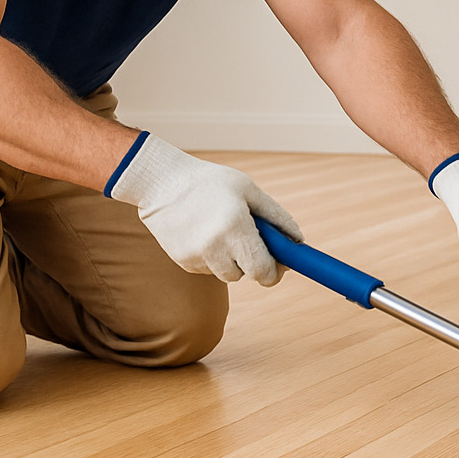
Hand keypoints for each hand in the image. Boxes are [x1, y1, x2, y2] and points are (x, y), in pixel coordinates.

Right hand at [108, 133, 301, 284]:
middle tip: (254, 244)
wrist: (161, 182)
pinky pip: (209, 268)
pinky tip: (204, 232)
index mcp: (235, 227)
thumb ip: (276, 216)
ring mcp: (195, 257)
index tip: (280, 266)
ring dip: (232, 260)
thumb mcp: (248, 190)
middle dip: (254, 264)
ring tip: (224, 229)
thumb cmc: (210, 182)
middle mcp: (214, 247)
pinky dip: (213, 256)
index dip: (274, 272)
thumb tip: (297, 240)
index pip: (262, 270)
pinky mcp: (182, 261)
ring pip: (226, 273)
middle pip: (245, 275)